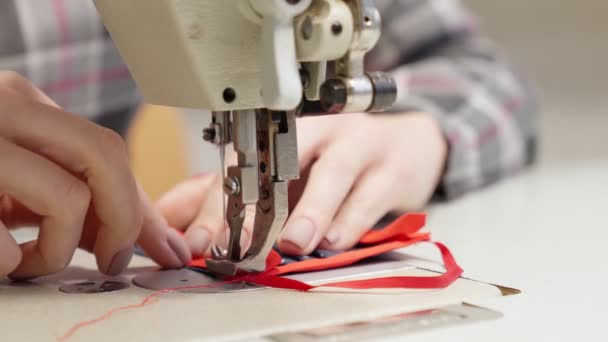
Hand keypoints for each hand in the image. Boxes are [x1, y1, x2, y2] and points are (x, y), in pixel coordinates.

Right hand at [0, 71, 189, 278]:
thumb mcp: (26, 178)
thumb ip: (84, 195)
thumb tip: (149, 235)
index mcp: (27, 104)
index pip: (109, 148)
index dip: (143, 207)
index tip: (165, 247)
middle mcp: (7, 108)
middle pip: (105, 156)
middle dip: (124, 220)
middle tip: (113, 259)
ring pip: (67, 197)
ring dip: (58, 249)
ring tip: (27, 261)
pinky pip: (6, 240)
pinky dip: (11, 261)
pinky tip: (3, 259)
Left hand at [158, 111, 445, 257]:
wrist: (408, 148)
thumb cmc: (340, 163)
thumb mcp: (289, 175)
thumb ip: (233, 196)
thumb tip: (174, 222)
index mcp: (287, 134)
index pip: (245, 164)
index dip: (219, 203)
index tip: (201, 242)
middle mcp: (321, 133)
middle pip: (286, 157)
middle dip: (261, 200)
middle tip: (243, 240)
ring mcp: (359, 146)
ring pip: (335, 171)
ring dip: (313, 208)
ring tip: (296, 241)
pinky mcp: (392, 168)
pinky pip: (371, 193)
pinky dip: (352, 219)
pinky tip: (336, 239)